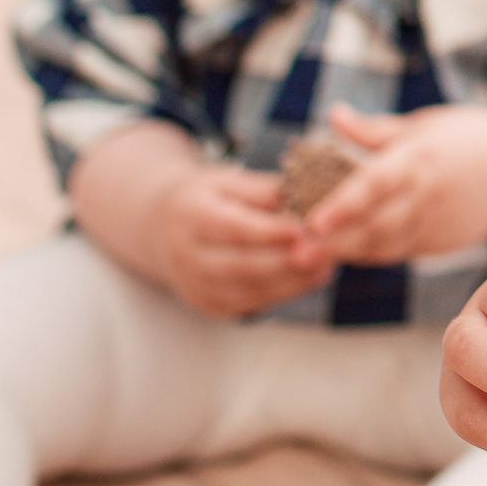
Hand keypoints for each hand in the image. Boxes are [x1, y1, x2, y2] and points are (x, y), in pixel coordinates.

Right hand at [153, 164, 331, 317]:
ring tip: (326, 266)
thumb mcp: (228, 181)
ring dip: (291, 281)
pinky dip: (282, 293)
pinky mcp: (207, 304)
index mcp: (190, 215)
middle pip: (240, 265)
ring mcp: (193, 285)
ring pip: (248, 290)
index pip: (232, 228)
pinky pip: (249, 304)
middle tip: (323, 252)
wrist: (161, 228)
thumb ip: (265, 189)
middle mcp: (186, 255)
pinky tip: (309, 278)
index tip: (303, 229)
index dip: (268, 232)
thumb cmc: (205, 198)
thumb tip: (307, 195)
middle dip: (285, 262)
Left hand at [303, 102, 486, 263]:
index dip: (343, 205)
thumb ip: (374, 130)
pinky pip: (398, 253)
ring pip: (385, 246)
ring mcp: (437, 222)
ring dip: (346, 252)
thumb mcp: (423, 124)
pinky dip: (368, 254)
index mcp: (422, 158)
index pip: (377, 184)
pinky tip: (340, 252)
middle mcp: (429, 194)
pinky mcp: (441, 243)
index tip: (310, 220)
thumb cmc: (462, 138)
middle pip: (376, 225)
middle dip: (334, 241)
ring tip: (307, 255)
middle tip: (295, 250)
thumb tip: (333, 114)